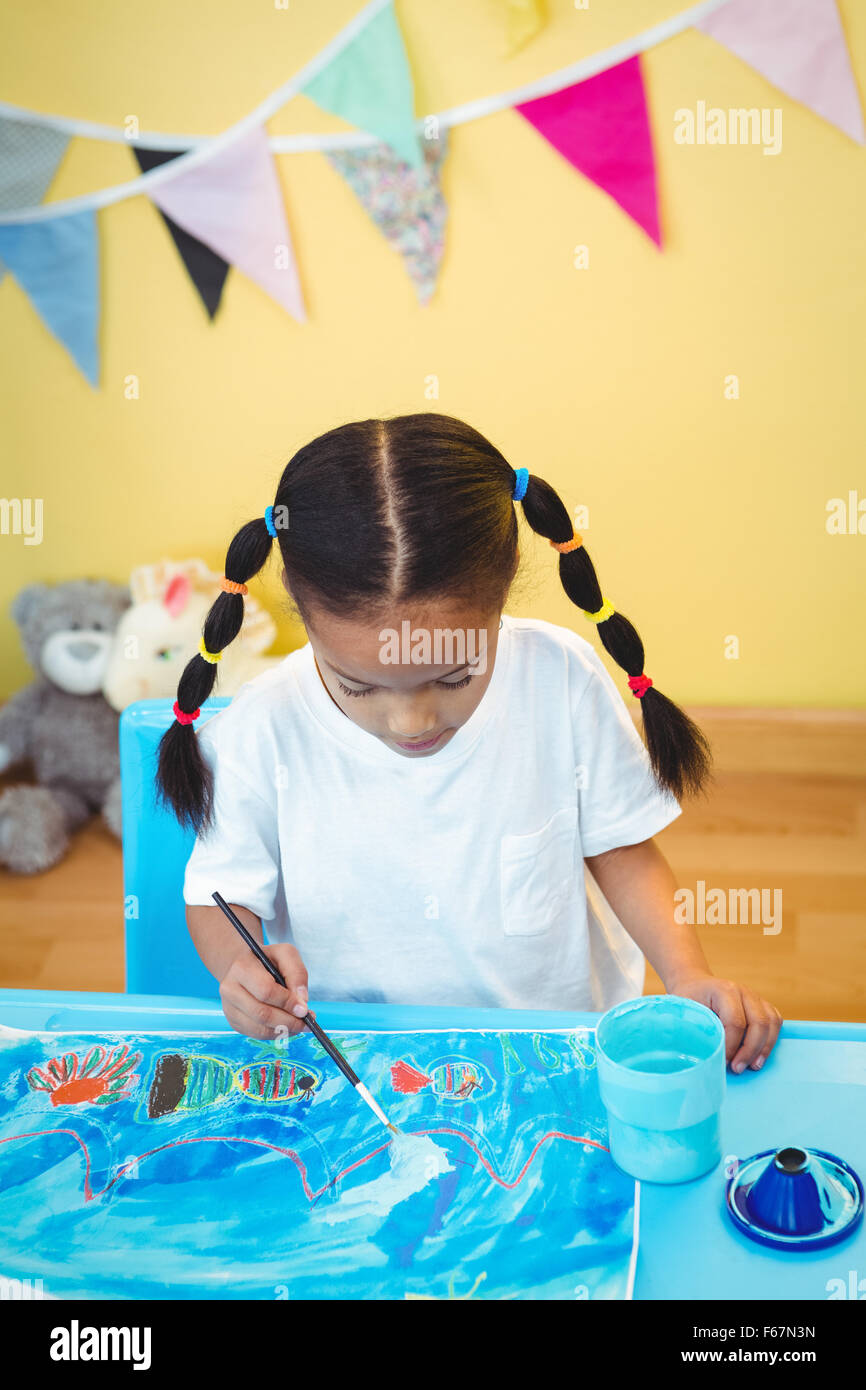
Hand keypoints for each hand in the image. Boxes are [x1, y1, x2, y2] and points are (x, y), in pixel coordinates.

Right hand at [219, 943, 311, 1040]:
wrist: (245, 967)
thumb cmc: (267, 960)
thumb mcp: (285, 954)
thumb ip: (297, 973)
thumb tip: (302, 1002)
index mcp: (241, 968)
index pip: (266, 991)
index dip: (287, 1002)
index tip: (304, 1009)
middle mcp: (229, 989)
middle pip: (262, 1014)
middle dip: (288, 1021)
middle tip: (306, 1022)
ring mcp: (229, 1008)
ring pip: (259, 1028)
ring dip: (284, 1030)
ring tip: (299, 1025)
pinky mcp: (234, 1021)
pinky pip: (257, 1034)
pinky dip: (276, 1034)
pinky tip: (287, 1026)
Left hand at [665, 972, 782, 1072]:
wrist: (695, 985)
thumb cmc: (688, 1000)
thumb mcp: (684, 1012)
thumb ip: (693, 1030)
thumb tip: (703, 1056)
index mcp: (723, 990)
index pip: (735, 1022)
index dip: (731, 1045)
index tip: (721, 1061)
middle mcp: (743, 991)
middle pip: (758, 1023)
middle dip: (750, 1050)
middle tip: (737, 1068)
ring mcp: (755, 997)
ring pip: (771, 1022)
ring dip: (764, 1048)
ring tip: (753, 1066)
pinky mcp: (761, 1004)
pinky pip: (775, 1021)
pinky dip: (771, 1039)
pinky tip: (760, 1055)